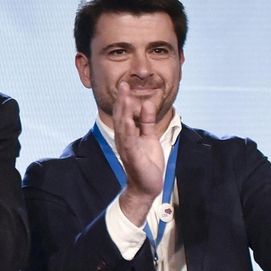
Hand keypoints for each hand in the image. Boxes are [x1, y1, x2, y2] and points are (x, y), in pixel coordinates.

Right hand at [112, 81, 165, 225]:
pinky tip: (128, 119)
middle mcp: (124, 140)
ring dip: (124, 111)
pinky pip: (130, 141)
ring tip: (125, 96)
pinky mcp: (133, 157)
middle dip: (122, 100)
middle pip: (121, 117)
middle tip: (122, 84)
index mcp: (128, 135)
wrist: (147, 187)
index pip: (125, 114)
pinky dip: (128, 130)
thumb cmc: (147, 164)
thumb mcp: (149, 137)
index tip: (125, 85)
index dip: (124, 99)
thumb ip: (147, 122)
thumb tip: (147, 104)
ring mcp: (127, 148)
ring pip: (123, 126)